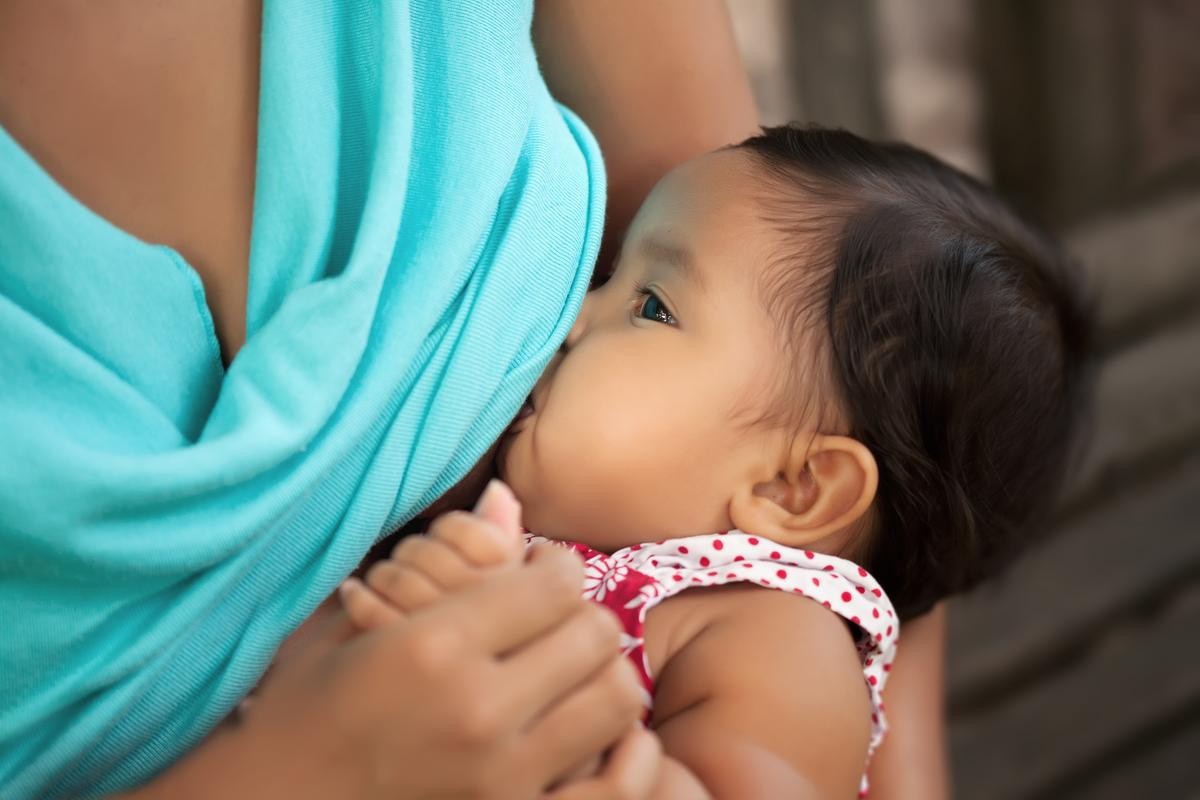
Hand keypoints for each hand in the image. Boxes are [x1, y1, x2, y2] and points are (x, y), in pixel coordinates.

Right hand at [227, 482, 646, 799]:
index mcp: (433, 646)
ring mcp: (502, 775)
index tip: (542, 571)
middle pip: (595, 635)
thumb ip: (440, 560)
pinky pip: (610, 778)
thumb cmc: (300, 711)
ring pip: (616, 700)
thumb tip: (506, 496)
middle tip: (561, 621)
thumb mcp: (354, 625)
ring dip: (603, 675)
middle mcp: (477, 709)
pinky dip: (612, 749)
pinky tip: (582, 734)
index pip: (554, 584)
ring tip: (572, 674)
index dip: (557, 567)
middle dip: (586, 616)